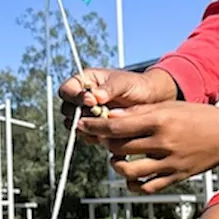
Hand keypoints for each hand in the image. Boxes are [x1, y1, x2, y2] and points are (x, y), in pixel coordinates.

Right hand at [59, 67, 177, 125]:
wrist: (152, 99)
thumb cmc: (137, 85)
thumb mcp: (123, 83)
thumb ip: (108, 89)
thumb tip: (95, 96)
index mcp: (85, 81)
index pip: (67, 90)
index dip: (75, 97)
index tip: (91, 102)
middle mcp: (84, 98)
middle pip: (67, 110)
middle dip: (81, 114)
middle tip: (99, 115)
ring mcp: (89, 114)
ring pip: (76, 125)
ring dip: (88, 127)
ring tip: (107, 124)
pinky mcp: (97, 127)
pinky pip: (88, 135)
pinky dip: (96, 136)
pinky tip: (110, 133)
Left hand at [77, 101, 218, 193]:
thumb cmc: (196, 116)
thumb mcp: (168, 106)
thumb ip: (139, 113)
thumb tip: (109, 117)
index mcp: (160, 120)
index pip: (117, 126)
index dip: (95, 127)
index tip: (81, 125)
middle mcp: (164, 142)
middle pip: (120, 147)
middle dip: (105, 143)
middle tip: (102, 139)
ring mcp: (171, 163)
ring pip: (129, 170)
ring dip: (116, 164)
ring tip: (117, 157)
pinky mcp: (177, 177)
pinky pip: (147, 187)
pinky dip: (133, 184)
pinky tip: (130, 176)